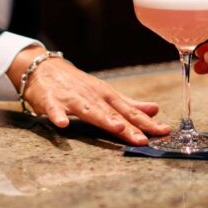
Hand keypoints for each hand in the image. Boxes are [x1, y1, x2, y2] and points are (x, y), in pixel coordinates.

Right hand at [9, 49, 169, 145]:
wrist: (44, 67)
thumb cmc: (77, 84)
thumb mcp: (104, 93)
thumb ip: (128, 104)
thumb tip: (155, 110)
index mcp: (106, 96)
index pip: (129, 111)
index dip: (146, 122)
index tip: (164, 131)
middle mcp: (92, 96)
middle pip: (112, 113)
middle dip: (128, 125)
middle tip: (144, 139)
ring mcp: (71, 97)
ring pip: (88, 109)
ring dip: (102, 117)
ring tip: (116, 127)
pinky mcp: (50, 100)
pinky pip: (54, 109)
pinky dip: (58, 115)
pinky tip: (63, 125)